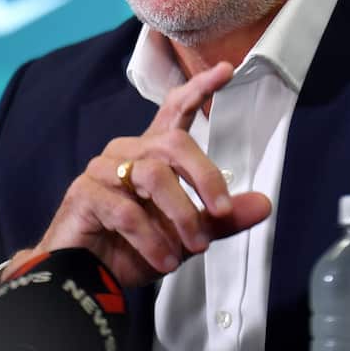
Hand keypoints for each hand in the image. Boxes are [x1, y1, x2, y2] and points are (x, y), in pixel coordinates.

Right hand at [5, 62, 271, 288]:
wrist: (86, 280)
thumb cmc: (133, 249)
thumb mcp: (187, 236)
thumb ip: (221, 219)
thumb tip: (265, 204)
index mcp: (151, 155)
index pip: (174, 111)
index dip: (199, 89)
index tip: (226, 70)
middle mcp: (126, 153)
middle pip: (173, 143)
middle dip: (204, 177)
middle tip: (221, 212)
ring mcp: (102, 171)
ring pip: (152, 175)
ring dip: (180, 214)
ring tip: (194, 247)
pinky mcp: (84, 194)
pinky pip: (125, 210)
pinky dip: (151, 239)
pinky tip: (164, 260)